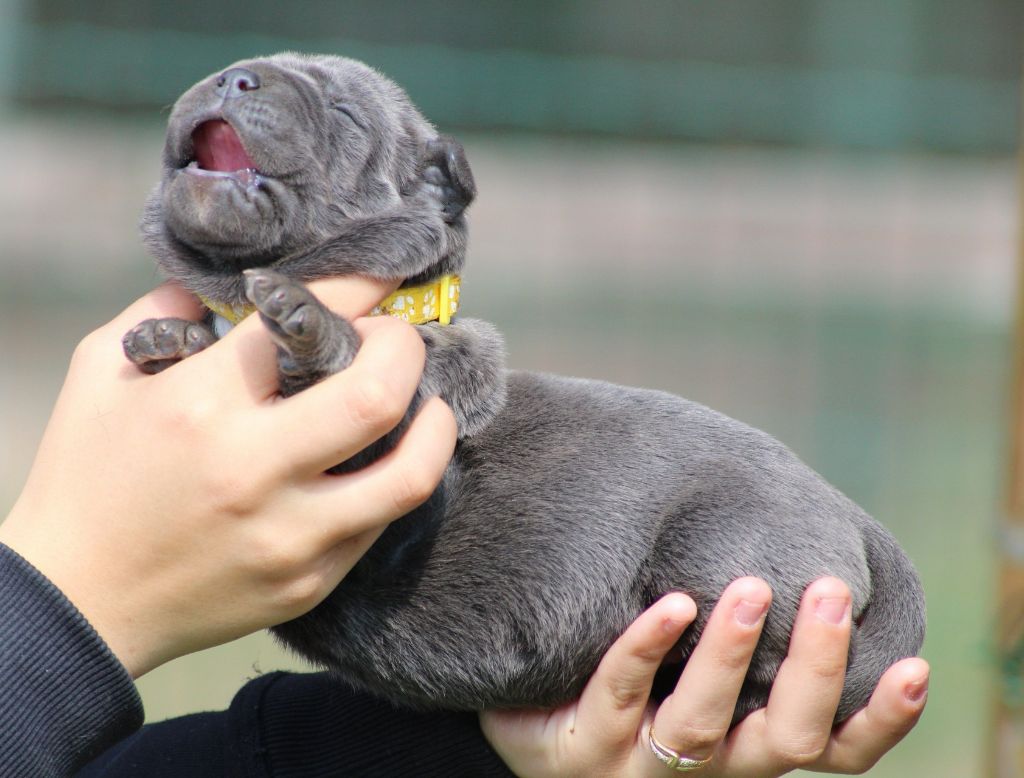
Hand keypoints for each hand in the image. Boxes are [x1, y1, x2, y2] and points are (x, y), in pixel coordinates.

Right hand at [0, 277, 455, 677]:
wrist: (79, 603)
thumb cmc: (86, 478)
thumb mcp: (101, 372)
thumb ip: (161, 314)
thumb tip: (224, 287)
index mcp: (201, 405)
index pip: (304, 323)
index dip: (358, 288)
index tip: (380, 279)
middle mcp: (255, 470)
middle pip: (377, 396)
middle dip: (407, 349)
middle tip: (400, 340)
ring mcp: (289, 535)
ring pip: (409, 474)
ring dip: (434, 426)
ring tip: (430, 405)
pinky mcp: (309, 582)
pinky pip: (380, 522)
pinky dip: (395, 478)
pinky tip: (384, 459)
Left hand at [481, 577, 927, 776]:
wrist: (534, 722)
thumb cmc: (630, 682)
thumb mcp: (694, 664)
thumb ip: (742, 630)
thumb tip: (785, 543)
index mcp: (747, 745)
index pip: (833, 750)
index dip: (878, 720)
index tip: (912, 665)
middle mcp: (711, 766)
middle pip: (786, 740)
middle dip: (814, 667)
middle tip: (829, 589)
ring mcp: (644, 765)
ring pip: (703, 724)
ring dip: (732, 654)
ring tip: (751, 587)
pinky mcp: (584, 750)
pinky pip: (619, 694)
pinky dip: (649, 646)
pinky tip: (671, 603)